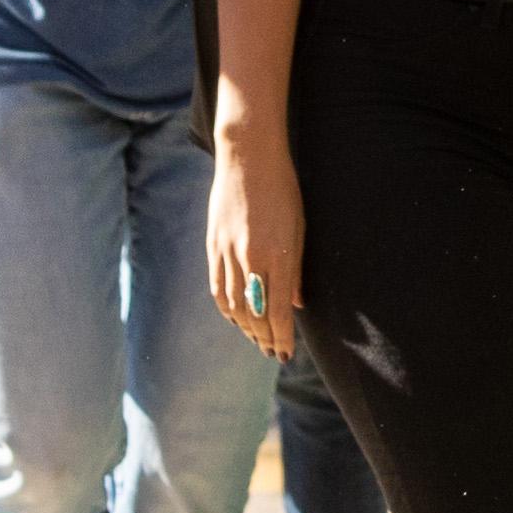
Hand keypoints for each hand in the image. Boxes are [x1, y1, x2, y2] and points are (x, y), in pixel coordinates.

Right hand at [204, 119, 307, 361]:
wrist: (247, 158)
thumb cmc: (283, 190)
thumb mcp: (299, 229)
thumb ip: (296, 270)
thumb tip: (295, 304)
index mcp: (278, 256)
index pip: (279, 312)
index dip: (282, 338)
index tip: (285, 354)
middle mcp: (251, 260)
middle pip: (255, 314)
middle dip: (264, 338)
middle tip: (272, 352)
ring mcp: (228, 254)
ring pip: (233, 305)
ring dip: (245, 328)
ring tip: (256, 339)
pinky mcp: (213, 246)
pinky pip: (217, 287)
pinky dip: (226, 308)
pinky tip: (234, 317)